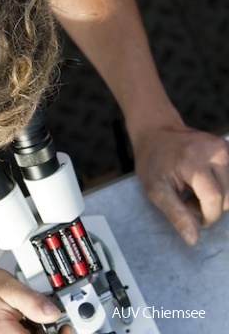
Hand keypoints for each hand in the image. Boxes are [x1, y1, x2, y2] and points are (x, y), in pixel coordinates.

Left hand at [131, 123, 228, 244]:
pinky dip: (221, 187)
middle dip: (209, 206)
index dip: (207, 215)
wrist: (157, 133)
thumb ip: (176, 213)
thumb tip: (193, 240)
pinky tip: (204, 183)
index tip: (195, 218)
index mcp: (194, 160)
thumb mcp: (155, 189)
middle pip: (227, 196)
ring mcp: (225, 148)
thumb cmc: (153, 162)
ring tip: (194, 191)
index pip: (214, 198)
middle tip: (187, 199)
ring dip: (216, 197)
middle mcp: (216, 151)